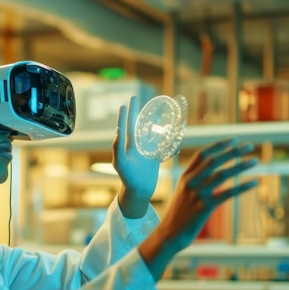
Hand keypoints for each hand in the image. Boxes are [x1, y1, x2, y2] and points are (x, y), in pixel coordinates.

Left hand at [113, 96, 160, 217]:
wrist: (139, 191)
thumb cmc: (128, 178)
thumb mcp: (120, 163)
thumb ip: (118, 148)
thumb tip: (117, 131)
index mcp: (127, 146)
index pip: (126, 126)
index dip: (126, 115)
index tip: (126, 103)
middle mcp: (135, 146)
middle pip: (136, 125)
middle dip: (135, 112)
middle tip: (135, 97)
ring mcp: (145, 151)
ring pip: (148, 132)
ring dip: (151, 121)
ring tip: (155, 111)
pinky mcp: (154, 157)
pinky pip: (160, 144)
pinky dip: (166, 137)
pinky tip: (171, 131)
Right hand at [139, 138, 258, 279]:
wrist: (169, 234)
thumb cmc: (177, 216)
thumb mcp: (182, 194)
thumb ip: (193, 182)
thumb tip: (210, 175)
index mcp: (185, 177)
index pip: (202, 154)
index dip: (219, 146)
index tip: (234, 140)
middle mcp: (191, 182)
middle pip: (214, 160)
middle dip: (233, 151)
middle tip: (250, 146)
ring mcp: (198, 194)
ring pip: (223, 174)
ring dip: (241, 165)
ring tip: (254, 161)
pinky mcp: (205, 207)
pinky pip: (227, 193)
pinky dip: (242, 187)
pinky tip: (254, 182)